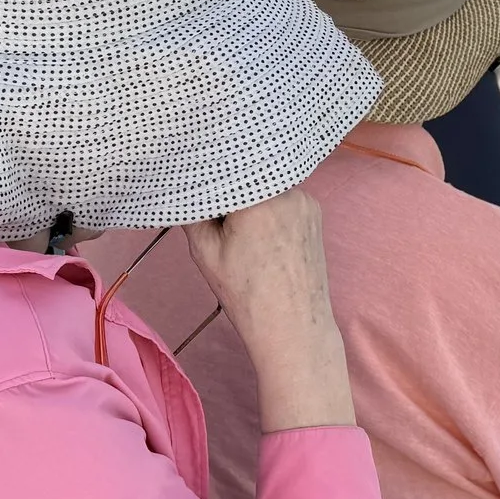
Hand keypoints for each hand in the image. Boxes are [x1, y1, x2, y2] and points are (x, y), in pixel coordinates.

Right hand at [183, 192, 352, 430]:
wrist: (293, 328)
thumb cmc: (247, 295)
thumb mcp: (206, 253)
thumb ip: (192, 212)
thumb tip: (183, 187)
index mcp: (260, 198)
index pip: (225, 170)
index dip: (207, 177)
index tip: (194, 187)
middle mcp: (289, 191)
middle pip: (248, 176)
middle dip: (229, 189)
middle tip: (215, 214)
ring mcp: (307, 200)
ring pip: (267, 186)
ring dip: (250, 198)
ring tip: (240, 230)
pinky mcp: (315, 212)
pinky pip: (284, 197)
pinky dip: (269, 207)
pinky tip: (261, 234)